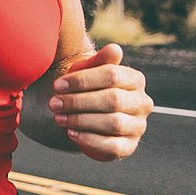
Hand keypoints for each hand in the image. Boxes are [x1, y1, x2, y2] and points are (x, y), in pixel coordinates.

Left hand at [48, 44, 151, 160]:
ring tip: (58, 117)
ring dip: (80, 120)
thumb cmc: (88, 88)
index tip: (57, 85)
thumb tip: (114, 48)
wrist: (90, 117)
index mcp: (135, 80)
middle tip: (53, 103)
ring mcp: (138, 126)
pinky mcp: (129, 146)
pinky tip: (70, 133)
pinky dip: (89, 139)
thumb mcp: (89, 72)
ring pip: (113, 123)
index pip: (112, 75)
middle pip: (112, 100)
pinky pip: (112, 145)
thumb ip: (98, 61)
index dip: (82, 80)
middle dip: (78, 101)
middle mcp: (142, 102)